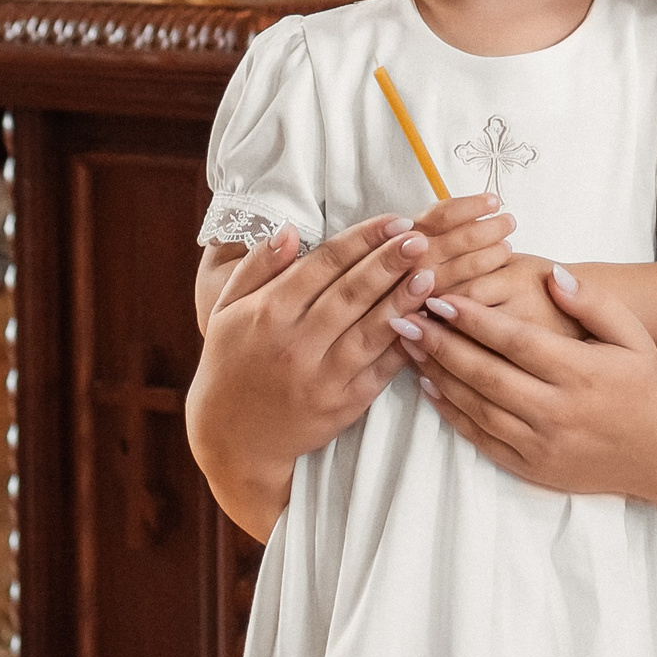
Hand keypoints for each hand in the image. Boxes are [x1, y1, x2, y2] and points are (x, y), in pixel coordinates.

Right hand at [188, 194, 515, 536]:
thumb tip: (289, 229)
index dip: (362, 239)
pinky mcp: (343, 404)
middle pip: (351, 294)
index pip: (323, 265)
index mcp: (269, 312)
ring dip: (403, 300)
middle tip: (420, 239)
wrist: (234, 436)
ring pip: (370, 331)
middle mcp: (296, 343)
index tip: (394, 221)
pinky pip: (380, 370)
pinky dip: (404, 345)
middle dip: (389, 263)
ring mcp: (322, 377)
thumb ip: (258, 267)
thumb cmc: (231, 362)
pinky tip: (425, 322)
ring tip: (430, 274)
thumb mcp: (227, 309)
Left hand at [397, 267, 656, 499]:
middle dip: (441, 345)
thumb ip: (593, 301)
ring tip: (410, 347)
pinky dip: (452, 414)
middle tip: (405, 318)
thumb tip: (553, 275)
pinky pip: (482, 439)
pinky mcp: (532, 467)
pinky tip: (431, 388)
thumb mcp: (631, 334)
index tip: (440, 298)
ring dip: (439, 376)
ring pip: (477, 407)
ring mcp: (542, 443)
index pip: (515, 341)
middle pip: (486, 374)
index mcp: (580, 372)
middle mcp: (557, 410)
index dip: (474, 320)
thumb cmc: (643, 383)